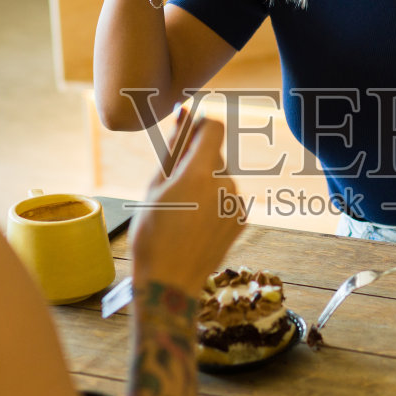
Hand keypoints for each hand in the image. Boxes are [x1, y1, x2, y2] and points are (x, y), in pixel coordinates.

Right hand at [131, 113, 242, 293]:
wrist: (170, 281)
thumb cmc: (153, 234)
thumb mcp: (154, 187)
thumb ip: (174, 148)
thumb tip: (185, 114)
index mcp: (200, 173)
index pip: (213, 127)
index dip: (199, 127)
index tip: (186, 137)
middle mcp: (225, 185)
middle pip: (214, 155)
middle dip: (196, 161)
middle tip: (173, 190)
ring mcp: (237, 204)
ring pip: (221, 177)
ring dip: (206, 183)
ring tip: (183, 212)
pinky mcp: (242, 219)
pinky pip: (228, 198)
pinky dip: (215, 202)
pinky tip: (197, 224)